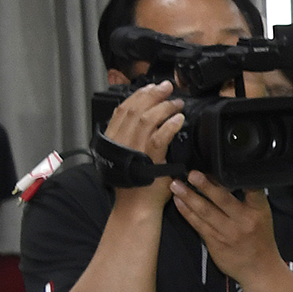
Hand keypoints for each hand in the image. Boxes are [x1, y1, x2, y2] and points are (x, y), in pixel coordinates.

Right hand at [104, 82, 184, 206]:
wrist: (136, 204)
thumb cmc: (135, 182)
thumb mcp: (126, 155)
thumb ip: (131, 137)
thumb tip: (143, 120)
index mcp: (114, 139)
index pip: (123, 110)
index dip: (138, 95)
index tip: (150, 87)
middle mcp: (121, 141)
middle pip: (135, 110)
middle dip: (152, 95)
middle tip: (166, 87)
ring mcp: (134, 149)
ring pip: (147, 119)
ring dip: (164, 107)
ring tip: (177, 103)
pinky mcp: (149, 158)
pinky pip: (159, 137)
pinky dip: (169, 126)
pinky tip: (179, 119)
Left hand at [169, 172, 283, 286]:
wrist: (259, 269)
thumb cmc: (260, 240)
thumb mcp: (263, 217)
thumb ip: (248, 200)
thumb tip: (226, 179)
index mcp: (259, 211)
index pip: (251, 189)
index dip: (238, 177)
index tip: (223, 165)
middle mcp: (244, 221)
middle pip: (223, 199)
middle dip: (206, 185)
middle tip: (192, 173)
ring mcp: (228, 232)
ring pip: (205, 211)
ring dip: (189, 196)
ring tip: (176, 184)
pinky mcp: (215, 242)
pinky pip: (198, 224)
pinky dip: (187, 212)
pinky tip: (178, 202)